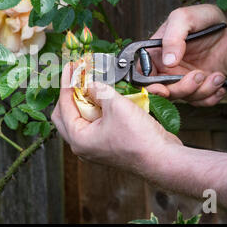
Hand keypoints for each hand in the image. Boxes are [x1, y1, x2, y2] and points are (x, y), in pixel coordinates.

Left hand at [51, 63, 181, 173]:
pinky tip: (106, 97)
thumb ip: (99, 90)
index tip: (71, 67)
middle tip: (78, 76)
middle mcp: (83, 145)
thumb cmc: (140, 140)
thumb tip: (89, 83)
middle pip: (66, 114)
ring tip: (92, 84)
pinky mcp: (108, 144)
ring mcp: (96, 146)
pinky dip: (98, 108)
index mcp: (78, 139)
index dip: (67, 83)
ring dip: (85, 100)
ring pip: (81, 118)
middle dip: (71, 93)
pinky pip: (96, 123)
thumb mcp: (116, 105)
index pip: (63, 106)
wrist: (163, 159)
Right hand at [145, 4, 226, 105]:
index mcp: (155, 54)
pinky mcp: (199, 88)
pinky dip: (211, 96)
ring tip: (216, 74)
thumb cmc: (206, 20)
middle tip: (198, 76)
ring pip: (183, 98)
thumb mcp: (185, 18)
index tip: (163, 88)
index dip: (149, 86)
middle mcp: (166, 70)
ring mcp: (182, 80)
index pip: (142, 75)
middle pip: (162, 92)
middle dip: (181, 89)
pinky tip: (219, 80)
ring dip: (201, 90)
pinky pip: (200, 102)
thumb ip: (173, 36)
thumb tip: (168, 61)